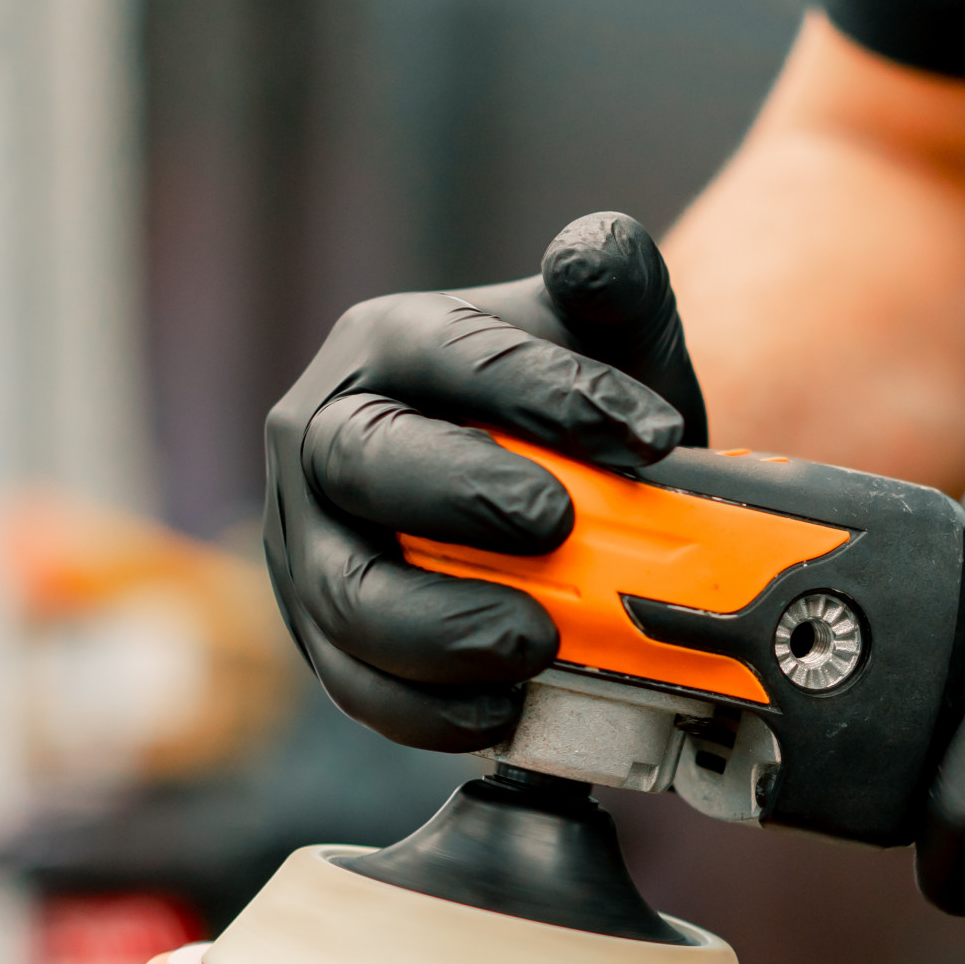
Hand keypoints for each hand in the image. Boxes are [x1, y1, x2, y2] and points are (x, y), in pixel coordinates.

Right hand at [262, 212, 703, 750]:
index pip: (450, 354)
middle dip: (458, 497)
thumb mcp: (610, 327)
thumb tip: (595, 253)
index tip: (651, 436)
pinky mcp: (325, 632)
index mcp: (388, 345)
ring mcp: (313, 540)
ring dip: (439, 630)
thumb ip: (612, 275)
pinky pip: (352, 682)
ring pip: (343, 592)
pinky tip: (502, 710)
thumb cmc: (574, 407)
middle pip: (358, 463)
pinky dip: (424, 710)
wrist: (559, 492)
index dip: (546, 393)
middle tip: (559, 526)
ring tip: (536, 642)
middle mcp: (325, 436)